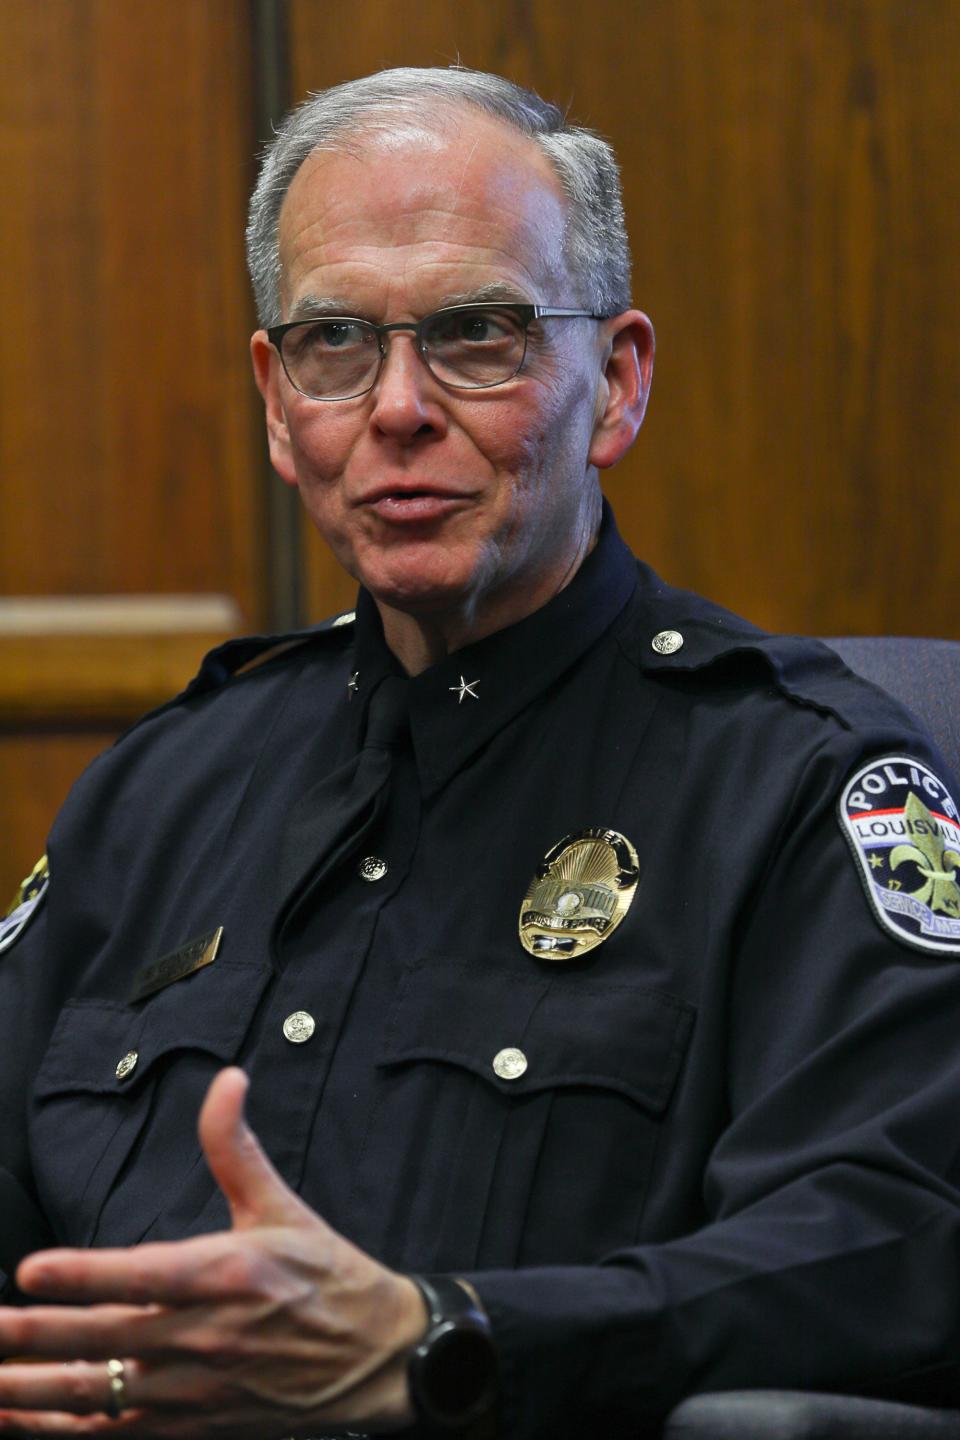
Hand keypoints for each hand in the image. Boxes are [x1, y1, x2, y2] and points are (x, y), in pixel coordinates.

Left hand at [0, 1067, 425, 1435]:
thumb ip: (235, 1146)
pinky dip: (70, 1432)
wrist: (379, 1360)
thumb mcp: (282, 1205)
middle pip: (104, 1341)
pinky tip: (30, 1421)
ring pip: (102, 1396)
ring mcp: (198, 1389)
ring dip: (37, 1394)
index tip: (30, 1271)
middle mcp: (206, 1335)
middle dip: (34, 1339)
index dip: (81, 1276)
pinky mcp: (198, 1425)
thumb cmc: (327, 1277)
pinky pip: (122, 1435)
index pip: (139, 1275)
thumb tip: (226, 1079)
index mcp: (226, 1272)